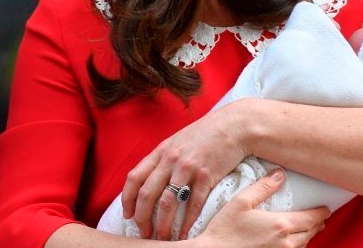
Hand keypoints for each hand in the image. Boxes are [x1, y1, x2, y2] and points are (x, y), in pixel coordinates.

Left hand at [121, 103, 250, 238]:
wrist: (235, 126)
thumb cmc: (207, 133)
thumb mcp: (179, 140)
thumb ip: (164, 158)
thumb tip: (152, 179)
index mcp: (161, 151)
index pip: (134, 178)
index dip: (127, 200)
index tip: (128, 215)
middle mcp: (171, 159)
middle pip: (147, 195)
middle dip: (142, 219)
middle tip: (145, 233)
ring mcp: (188, 168)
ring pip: (167, 203)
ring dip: (163, 225)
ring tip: (163, 238)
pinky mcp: (207, 175)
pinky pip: (193, 204)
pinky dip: (187, 222)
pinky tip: (185, 233)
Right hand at [198, 169, 329, 246]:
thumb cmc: (224, 230)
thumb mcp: (241, 201)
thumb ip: (263, 187)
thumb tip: (279, 174)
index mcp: (281, 225)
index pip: (312, 218)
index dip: (321, 213)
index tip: (325, 208)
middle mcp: (286, 243)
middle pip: (310, 233)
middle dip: (316, 224)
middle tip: (318, 218)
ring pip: (302, 246)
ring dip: (306, 237)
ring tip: (305, 229)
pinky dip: (295, 247)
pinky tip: (288, 243)